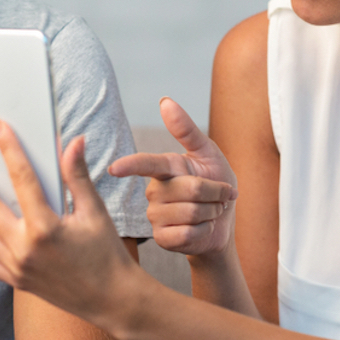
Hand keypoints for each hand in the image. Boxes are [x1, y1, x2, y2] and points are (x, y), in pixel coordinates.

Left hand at [0, 120, 138, 325]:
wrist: (111, 300)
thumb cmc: (107, 254)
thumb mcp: (94, 211)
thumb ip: (77, 175)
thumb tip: (73, 141)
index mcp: (45, 228)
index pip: (21, 178)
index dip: (8, 148)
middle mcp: (24, 249)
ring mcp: (15, 267)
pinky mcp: (14, 280)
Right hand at [109, 98, 237, 258]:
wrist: (224, 221)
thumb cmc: (216, 182)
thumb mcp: (208, 153)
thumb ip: (187, 130)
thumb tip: (165, 101)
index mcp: (165, 168)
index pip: (146, 164)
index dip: (131, 166)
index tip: (114, 168)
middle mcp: (155, 191)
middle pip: (191, 188)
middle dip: (215, 193)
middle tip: (219, 196)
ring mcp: (156, 216)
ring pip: (191, 212)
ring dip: (211, 212)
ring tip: (209, 212)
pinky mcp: (162, 238)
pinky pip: (187, 234)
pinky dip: (204, 231)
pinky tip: (201, 229)